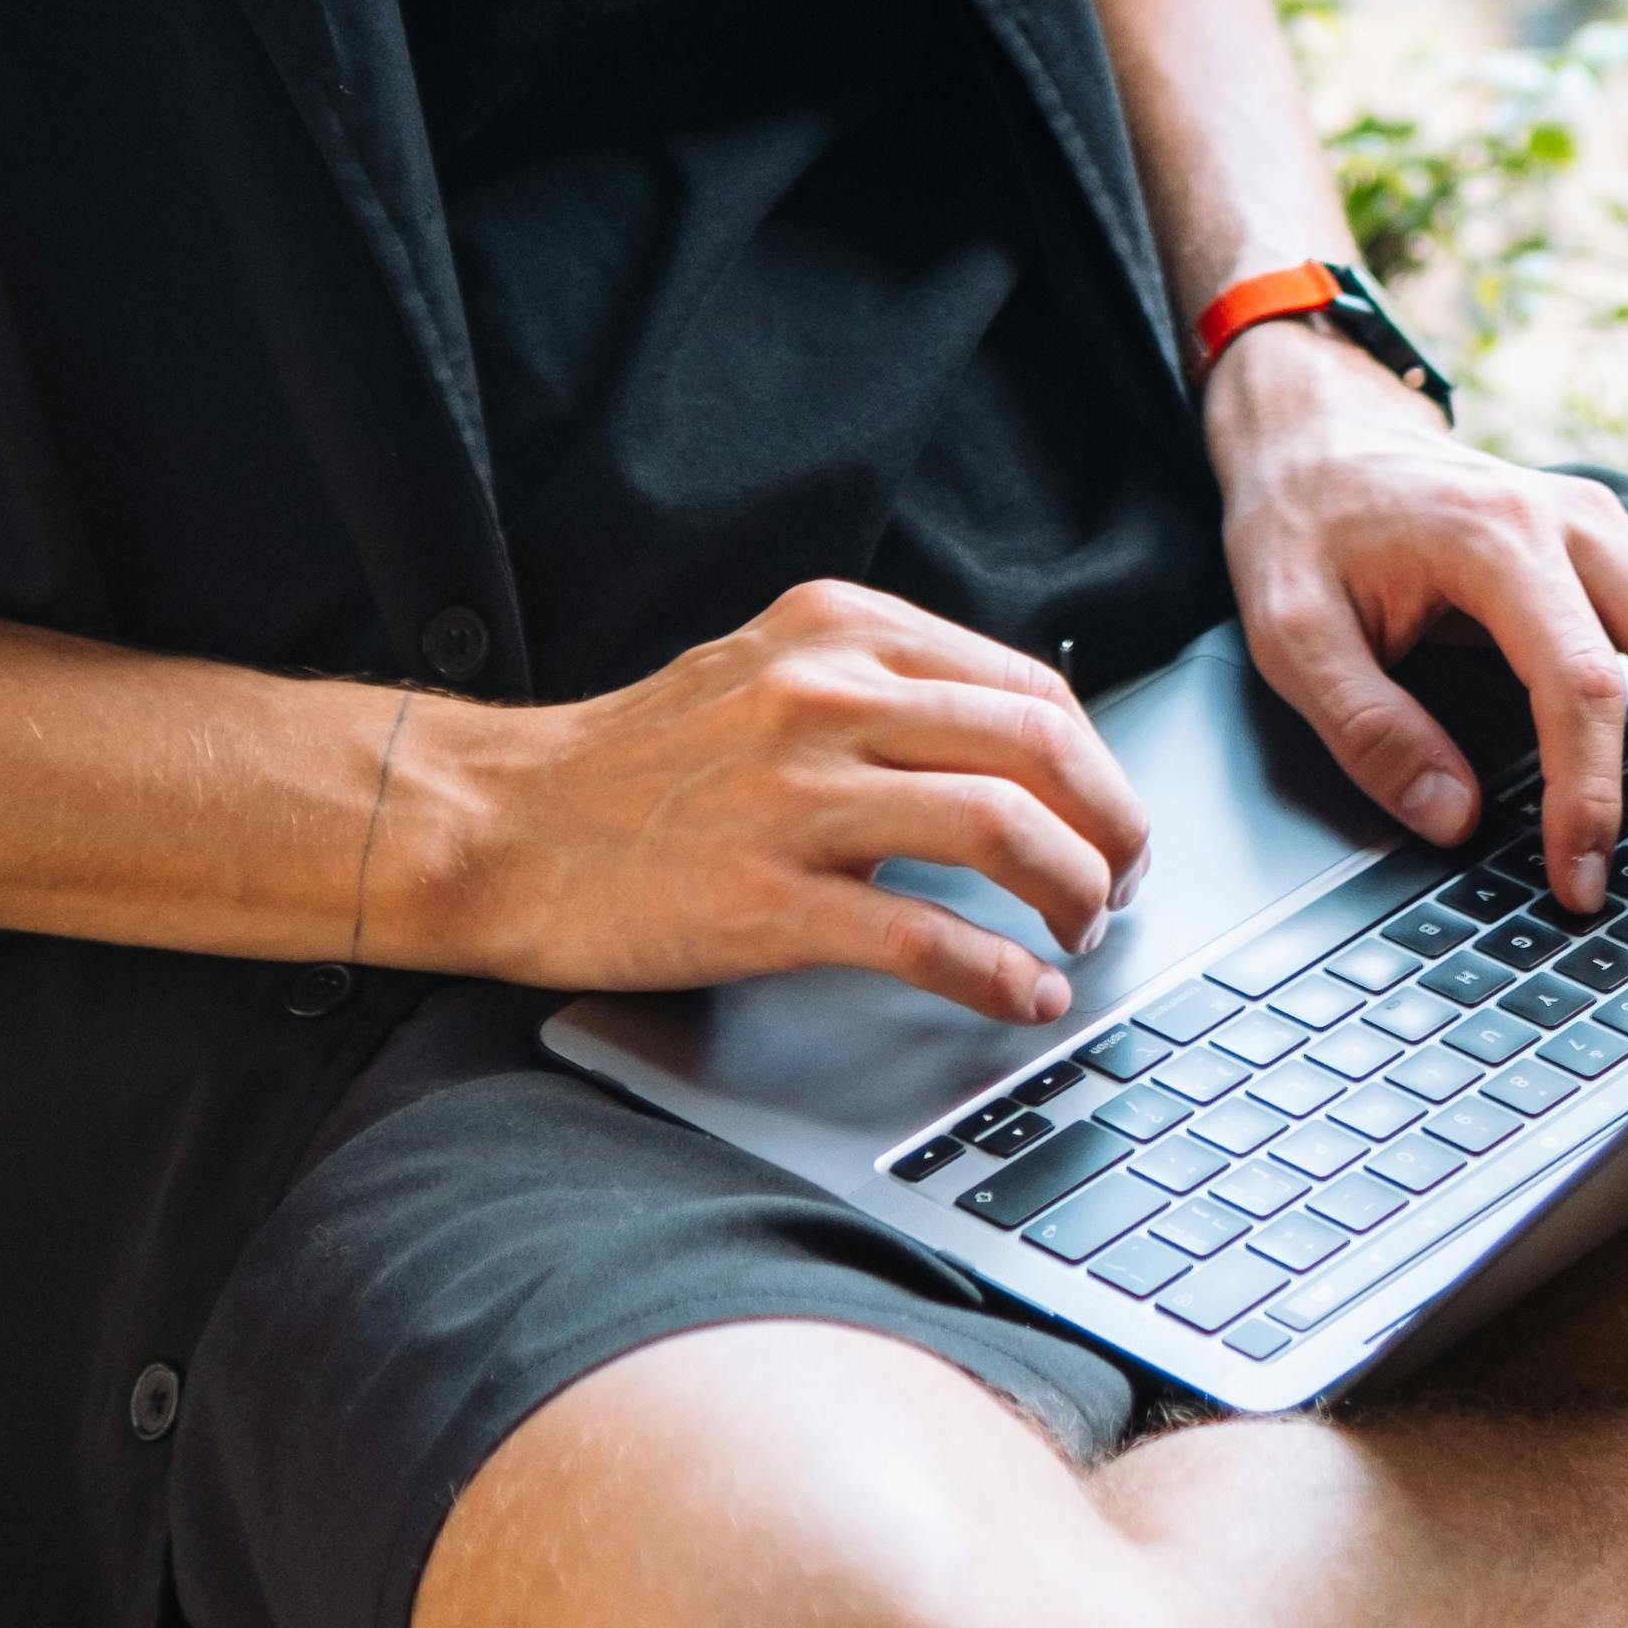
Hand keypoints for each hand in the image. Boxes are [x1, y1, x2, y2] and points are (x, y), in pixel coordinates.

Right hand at [388, 579, 1148, 1029]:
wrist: (502, 825)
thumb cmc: (633, 764)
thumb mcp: (764, 672)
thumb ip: (879, 689)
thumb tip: (1012, 749)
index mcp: (837, 631)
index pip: (1026, 685)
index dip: (1095, 762)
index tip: (1112, 812)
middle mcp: (825, 695)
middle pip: (1037, 747)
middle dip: (1112, 823)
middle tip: (1125, 878)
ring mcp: (795, 797)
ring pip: (1001, 829)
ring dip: (1072, 892)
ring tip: (1081, 933)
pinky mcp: (765, 899)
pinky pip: (924, 936)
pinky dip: (997, 975)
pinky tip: (1022, 996)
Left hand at [1205, 321, 1627, 918]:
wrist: (1327, 432)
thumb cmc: (1307, 528)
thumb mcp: (1289, 627)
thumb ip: (1367, 726)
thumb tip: (1455, 821)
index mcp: (1495, 535)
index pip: (1580, 680)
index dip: (1590, 793)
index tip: (1581, 882)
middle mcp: (1581, 523)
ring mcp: (1622, 532)